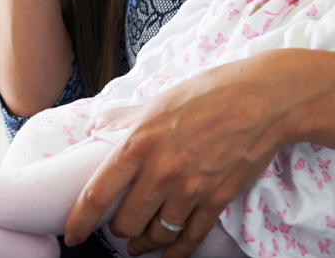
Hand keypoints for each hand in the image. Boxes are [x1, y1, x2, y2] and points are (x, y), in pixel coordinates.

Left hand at [64, 59, 287, 257]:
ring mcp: (190, 189)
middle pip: (125, 223)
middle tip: (119, 227)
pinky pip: (190, 238)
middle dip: (118, 230)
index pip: (97, 192)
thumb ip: (124, 118)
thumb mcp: (159, 100)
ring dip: (145, 243)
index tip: (72, 232)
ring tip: (140, 243)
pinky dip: (176, 252)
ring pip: (155, 236)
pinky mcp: (216, 200)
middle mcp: (161, 170)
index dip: (79, 220)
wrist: (263, 99)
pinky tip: (169, 253)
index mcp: (139, 142)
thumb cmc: (210, 93)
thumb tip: (96, 127)